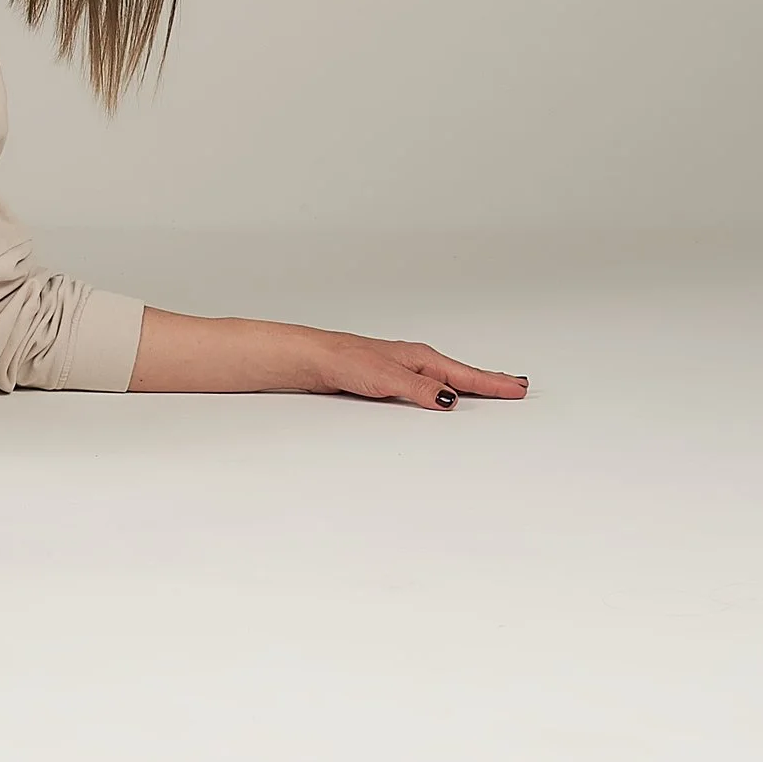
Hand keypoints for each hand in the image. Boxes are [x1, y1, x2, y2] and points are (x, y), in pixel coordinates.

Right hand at [131, 306, 527, 406]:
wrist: (243, 351)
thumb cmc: (289, 372)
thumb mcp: (339, 390)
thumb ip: (374, 395)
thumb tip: (420, 411)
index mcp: (378, 363)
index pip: (433, 370)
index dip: (473, 379)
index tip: (511, 390)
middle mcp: (373, 354)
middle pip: (435, 363)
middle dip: (479, 377)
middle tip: (519, 391)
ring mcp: (355, 356)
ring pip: (414, 365)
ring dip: (454, 377)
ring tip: (493, 389)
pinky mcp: (336, 361)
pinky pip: (378, 375)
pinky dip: (407, 385)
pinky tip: (431, 398)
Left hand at [292, 327, 527, 410]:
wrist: (316, 358)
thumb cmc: (346, 360)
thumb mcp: (388, 378)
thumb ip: (420, 389)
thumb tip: (450, 400)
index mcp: (422, 358)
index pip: (465, 375)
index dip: (493, 384)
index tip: (518, 388)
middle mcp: (417, 362)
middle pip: (462, 375)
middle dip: (491, 382)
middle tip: (518, 387)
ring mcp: (406, 370)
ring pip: (447, 379)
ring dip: (471, 385)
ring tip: (493, 389)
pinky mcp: (393, 380)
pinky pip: (430, 386)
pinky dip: (447, 390)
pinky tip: (447, 396)